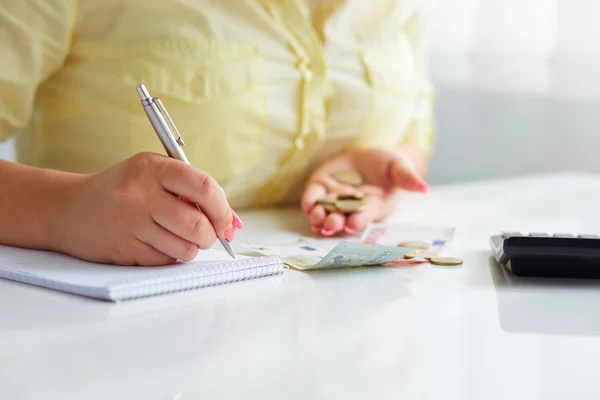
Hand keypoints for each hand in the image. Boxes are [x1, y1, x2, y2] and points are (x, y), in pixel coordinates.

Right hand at [53, 152, 242, 265]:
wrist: (69, 209)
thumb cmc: (122, 190)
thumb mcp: (152, 174)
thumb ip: (191, 190)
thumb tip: (232, 222)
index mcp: (153, 167)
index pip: (204, 187)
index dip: (223, 209)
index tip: (226, 221)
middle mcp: (141, 193)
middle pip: (198, 225)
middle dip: (210, 236)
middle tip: (206, 235)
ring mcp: (131, 223)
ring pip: (184, 248)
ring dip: (190, 248)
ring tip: (178, 238)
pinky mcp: (124, 248)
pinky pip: (165, 261)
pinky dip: (169, 257)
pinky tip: (156, 244)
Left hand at [301, 148, 427, 235]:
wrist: (371, 157)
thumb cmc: (389, 165)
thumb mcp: (400, 167)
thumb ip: (408, 178)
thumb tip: (424, 188)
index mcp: (374, 205)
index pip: (366, 215)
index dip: (360, 220)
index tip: (352, 224)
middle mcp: (353, 207)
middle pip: (343, 219)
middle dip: (335, 223)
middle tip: (330, 223)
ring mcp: (336, 200)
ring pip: (326, 214)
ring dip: (319, 218)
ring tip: (316, 217)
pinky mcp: (322, 189)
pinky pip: (313, 200)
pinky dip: (309, 204)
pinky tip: (308, 206)